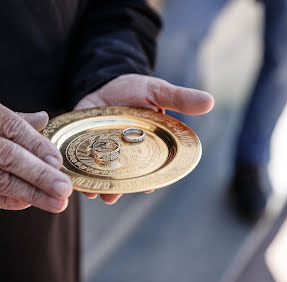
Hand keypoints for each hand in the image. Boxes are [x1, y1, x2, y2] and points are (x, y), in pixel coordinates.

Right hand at [0, 90, 71, 211]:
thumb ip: (12, 118)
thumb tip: (44, 119)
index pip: (13, 127)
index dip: (39, 146)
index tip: (59, 163)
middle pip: (8, 157)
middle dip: (40, 175)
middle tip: (64, 189)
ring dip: (29, 193)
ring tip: (54, 202)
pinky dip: (5, 201)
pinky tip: (26, 204)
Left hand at [74, 74, 213, 203]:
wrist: (106, 80)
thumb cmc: (136, 89)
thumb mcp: (158, 91)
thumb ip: (180, 98)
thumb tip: (210, 101)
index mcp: (145, 145)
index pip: (151, 166)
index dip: (151, 178)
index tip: (149, 187)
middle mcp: (125, 153)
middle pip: (124, 175)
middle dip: (119, 187)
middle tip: (113, 196)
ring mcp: (104, 150)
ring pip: (102, 172)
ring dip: (98, 184)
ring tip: (94, 193)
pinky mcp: (84, 144)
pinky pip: (82, 160)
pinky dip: (78, 170)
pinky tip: (76, 178)